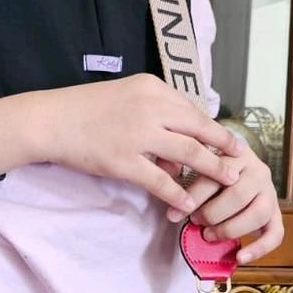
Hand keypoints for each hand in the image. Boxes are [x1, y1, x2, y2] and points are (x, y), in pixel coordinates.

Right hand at [0, 73, 244, 213]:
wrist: (50, 120)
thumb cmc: (82, 109)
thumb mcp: (122, 97)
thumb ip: (151, 112)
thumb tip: (173, 143)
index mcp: (151, 89)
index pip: (191, 109)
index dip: (213, 127)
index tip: (227, 139)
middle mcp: (151, 108)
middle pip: (198, 129)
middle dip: (224, 146)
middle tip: (242, 159)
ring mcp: (138, 136)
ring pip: (187, 153)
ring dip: (212, 169)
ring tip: (230, 180)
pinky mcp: (124, 161)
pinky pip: (159, 180)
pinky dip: (178, 192)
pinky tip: (189, 203)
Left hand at [165, 145, 283, 263]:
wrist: (238, 166)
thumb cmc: (210, 169)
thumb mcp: (195, 163)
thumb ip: (179, 171)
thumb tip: (165, 188)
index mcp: (235, 156)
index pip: (214, 176)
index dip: (192, 198)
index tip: (172, 214)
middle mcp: (257, 172)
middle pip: (238, 195)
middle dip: (211, 214)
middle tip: (195, 221)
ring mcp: (270, 192)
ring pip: (257, 214)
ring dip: (230, 229)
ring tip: (209, 235)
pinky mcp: (276, 213)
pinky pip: (276, 233)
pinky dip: (259, 249)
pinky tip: (240, 258)